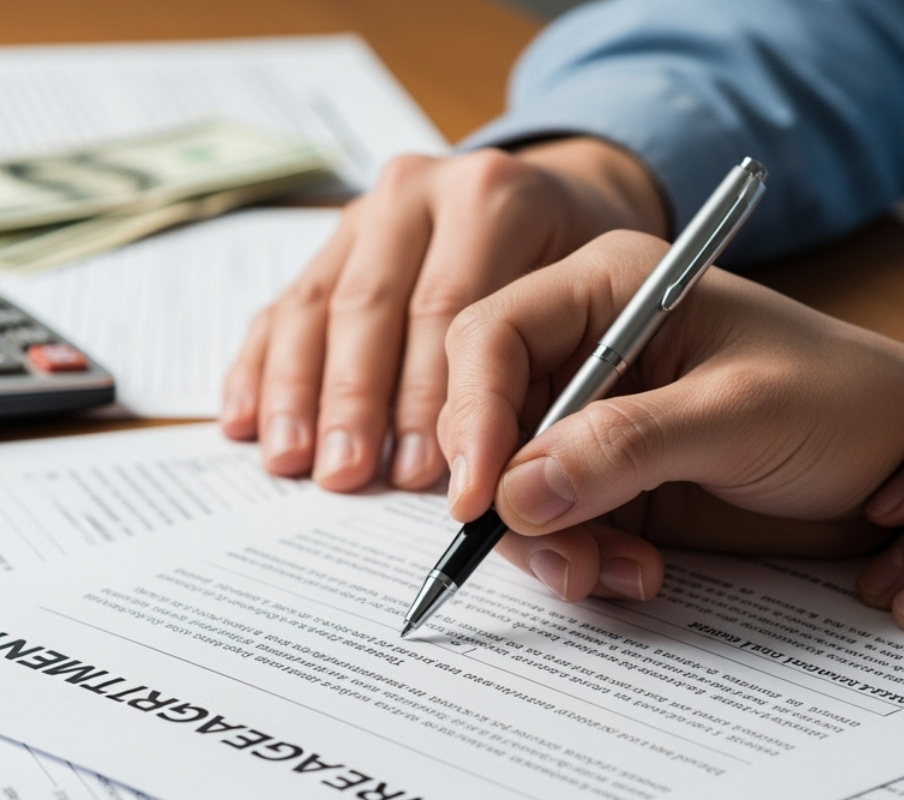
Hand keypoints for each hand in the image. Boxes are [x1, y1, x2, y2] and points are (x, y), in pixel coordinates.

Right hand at [220, 138, 666, 491]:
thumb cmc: (622, 291)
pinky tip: (246, 424)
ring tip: (294, 464)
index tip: (440, 484)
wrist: (579, 219)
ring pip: (321, 304)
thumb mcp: (658, 338)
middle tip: (348, 479)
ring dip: (301, 391)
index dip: (445, 404)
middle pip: (378, 305)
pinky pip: (288, 305)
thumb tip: (529, 505)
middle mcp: (429, 191)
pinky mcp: (341, 248)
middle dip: (360, 402)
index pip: (462, 310)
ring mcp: (374, 215)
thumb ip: (617, 427)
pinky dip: (262, 367)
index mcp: (508, 197)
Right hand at [438, 231, 903, 601]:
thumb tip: (515, 491)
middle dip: (507, 497)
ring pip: (513, 487)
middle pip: (488, 420)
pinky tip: (635, 573)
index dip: (473, 415)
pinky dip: (579, 561)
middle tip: (558, 556)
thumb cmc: (848, 405)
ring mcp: (595, 422)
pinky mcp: (610, 485)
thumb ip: (624, 444)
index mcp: (610, 288)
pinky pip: (556, 529)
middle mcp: (588, 350)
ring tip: (612, 573)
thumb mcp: (739, 415)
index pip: (494, 337)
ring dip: (548, 544)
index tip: (479, 496)